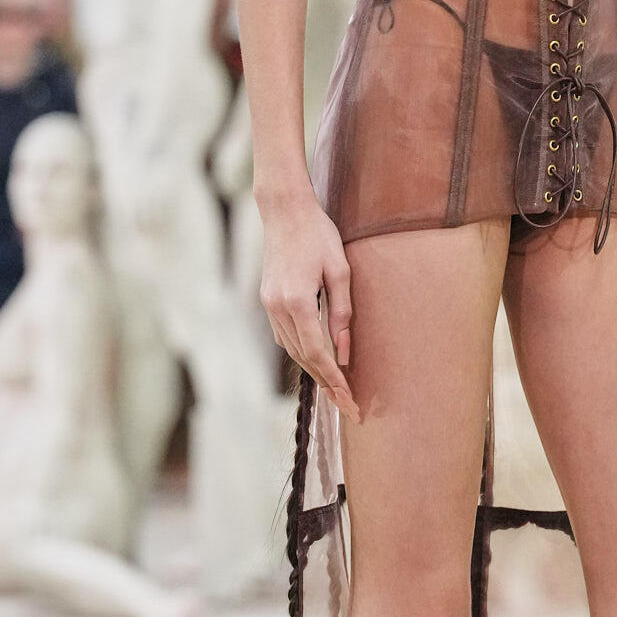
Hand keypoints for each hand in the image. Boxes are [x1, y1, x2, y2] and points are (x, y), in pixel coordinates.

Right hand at [257, 186, 358, 421]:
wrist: (285, 211)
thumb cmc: (319, 235)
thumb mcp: (340, 271)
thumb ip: (342, 314)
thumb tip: (344, 352)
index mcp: (297, 301)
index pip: (318, 352)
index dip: (334, 379)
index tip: (349, 400)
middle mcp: (278, 308)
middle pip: (303, 357)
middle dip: (326, 383)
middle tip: (347, 405)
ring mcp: (269, 305)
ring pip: (291, 349)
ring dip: (313, 369)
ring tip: (334, 387)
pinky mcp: (267, 300)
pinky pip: (284, 336)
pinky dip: (301, 351)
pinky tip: (316, 359)